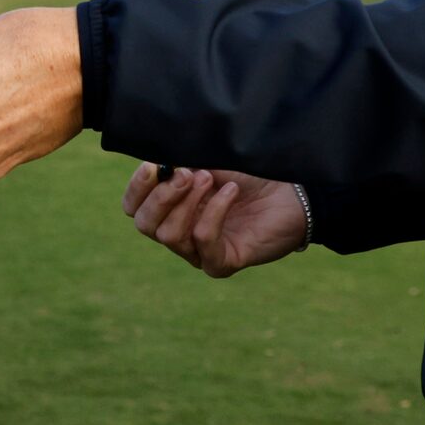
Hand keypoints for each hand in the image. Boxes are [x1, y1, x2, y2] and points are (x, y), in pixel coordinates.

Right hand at [121, 165, 306, 277]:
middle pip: (145, 224)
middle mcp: (179, 232)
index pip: (133, 207)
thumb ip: (180, 162)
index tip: (153, 166)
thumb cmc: (249, 176)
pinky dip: (214, 212)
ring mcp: (198, 252)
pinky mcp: (222, 263)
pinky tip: (232, 192)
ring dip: (188, 202)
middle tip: (187, 174)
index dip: (137, 188)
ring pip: (170, 235)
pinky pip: (203, 241)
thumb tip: (155, 161)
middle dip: (162, 196)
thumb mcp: (208, 162)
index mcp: (169, 207)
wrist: (291, 194)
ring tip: (211, 179)